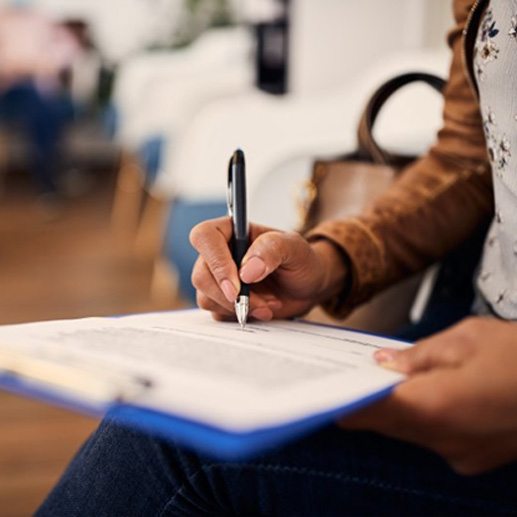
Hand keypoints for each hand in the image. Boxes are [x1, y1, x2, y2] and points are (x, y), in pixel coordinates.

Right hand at [190, 217, 346, 320]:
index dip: (216, 262)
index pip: (205, 237)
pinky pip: (217, 313)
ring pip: (206, 298)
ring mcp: (218, 278)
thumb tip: (246, 271)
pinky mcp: (222, 300)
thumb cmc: (300, 260)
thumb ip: (272, 249)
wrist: (308, 285)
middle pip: (201, 275)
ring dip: (239, 307)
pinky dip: (241, 316)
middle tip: (261, 302)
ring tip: (268, 303)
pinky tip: (262, 309)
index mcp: (231, 230)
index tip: (237, 285)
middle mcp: (220, 253)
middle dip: (230, 296)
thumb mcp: (294, 248)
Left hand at [340, 317, 516, 474]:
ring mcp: (461, 454)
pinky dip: (417, 416)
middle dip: (362, 401)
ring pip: (406, 430)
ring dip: (390, 408)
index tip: (320, 390)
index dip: (342, 400)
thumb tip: (383, 362)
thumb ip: (418, 354)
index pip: (370, 411)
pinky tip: (416, 393)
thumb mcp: (467, 339)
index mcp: (436, 408)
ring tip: (375, 379)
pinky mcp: (474, 457)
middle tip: (342, 377)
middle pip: (384, 423)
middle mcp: (445, 440)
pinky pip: (431, 436)